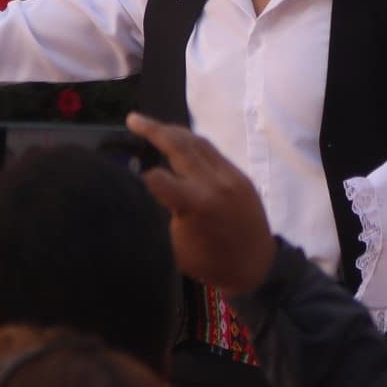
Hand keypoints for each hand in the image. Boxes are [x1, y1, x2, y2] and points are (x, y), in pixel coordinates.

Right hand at [134, 115, 278, 297]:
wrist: (257, 267)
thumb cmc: (209, 262)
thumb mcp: (174, 244)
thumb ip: (158, 213)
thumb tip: (139, 191)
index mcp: (196, 204)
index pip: (156, 177)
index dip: (140, 178)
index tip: (129, 183)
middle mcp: (214, 183)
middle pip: (179, 145)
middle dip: (153, 129)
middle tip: (133, 119)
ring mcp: (231, 177)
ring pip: (198, 142)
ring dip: (173, 131)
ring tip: (153, 125)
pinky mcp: (241, 176)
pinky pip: (212, 152)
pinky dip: (192, 143)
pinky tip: (180, 143)